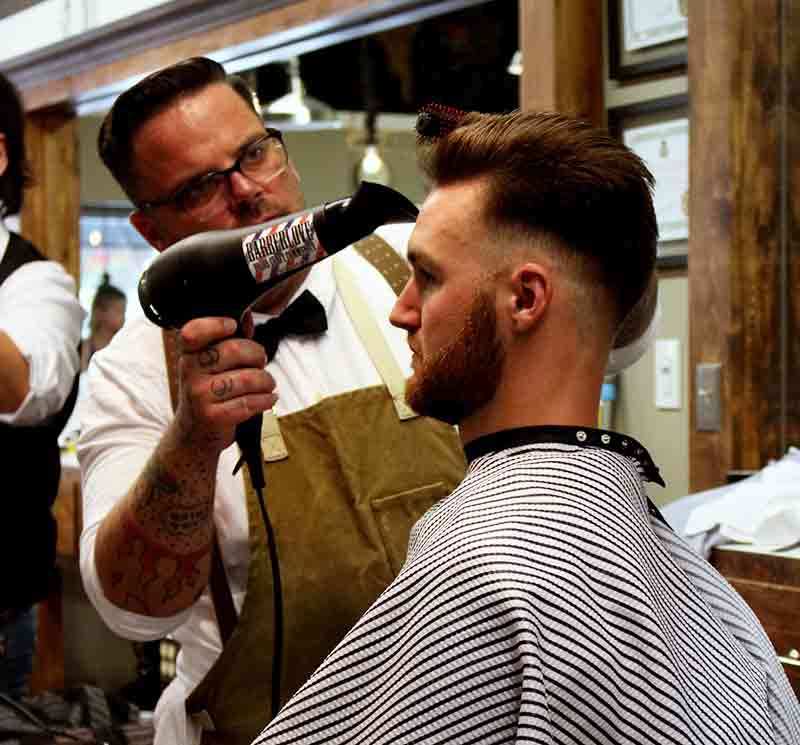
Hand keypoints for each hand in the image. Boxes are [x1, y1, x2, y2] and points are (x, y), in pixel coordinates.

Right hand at [175, 314, 276, 453]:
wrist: (193, 435)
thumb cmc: (209, 393)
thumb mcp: (209, 366)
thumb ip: (228, 341)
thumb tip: (247, 318)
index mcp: (188, 355)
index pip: (194, 332)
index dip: (216, 324)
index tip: (233, 327)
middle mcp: (189, 372)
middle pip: (234, 350)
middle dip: (257, 354)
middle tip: (261, 362)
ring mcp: (199, 395)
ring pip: (248, 378)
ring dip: (266, 381)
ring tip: (268, 384)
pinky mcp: (213, 416)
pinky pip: (250, 402)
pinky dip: (266, 400)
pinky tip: (269, 399)